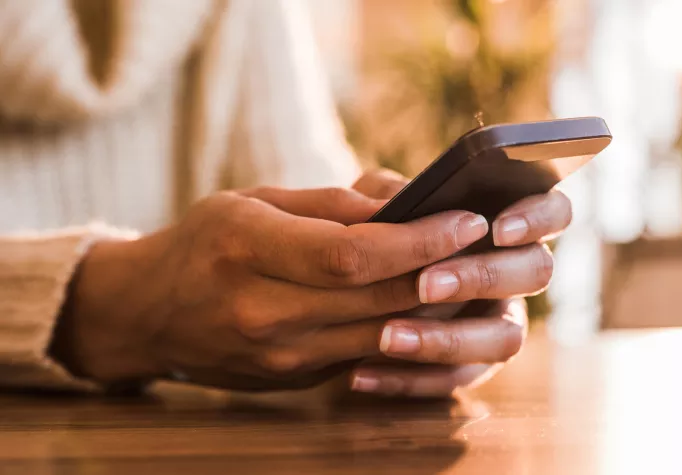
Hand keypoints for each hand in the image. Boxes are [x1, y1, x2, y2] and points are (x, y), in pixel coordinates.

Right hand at [51, 185, 556, 391]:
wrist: (148, 313)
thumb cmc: (202, 242)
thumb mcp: (251, 201)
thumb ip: (328, 204)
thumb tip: (401, 204)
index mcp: (247, 250)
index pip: (353, 254)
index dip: (420, 239)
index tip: (466, 220)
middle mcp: (263, 311)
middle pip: (379, 299)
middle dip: (443, 270)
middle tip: (489, 245)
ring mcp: (280, 356)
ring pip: (382, 334)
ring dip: (437, 307)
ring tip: (475, 273)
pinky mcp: (295, 377)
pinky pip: (365, 353)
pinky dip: (407, 330)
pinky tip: (435, 306)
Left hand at [348, 169, 571, 397]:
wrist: (343, 285)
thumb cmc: (371, 231)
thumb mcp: (372, 203)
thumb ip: (389, 195)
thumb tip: (405, 205)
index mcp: (506, 223)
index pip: (553, 211)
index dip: (537, 218)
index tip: (497, 229)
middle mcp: (515, 273)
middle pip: (536, 272)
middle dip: (481, 277)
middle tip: (426, 283)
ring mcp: (500, 322)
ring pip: (506, 338)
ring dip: (447, 338)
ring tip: (387, 336)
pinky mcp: (472, 366)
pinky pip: (457, 381)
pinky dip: (409, 380)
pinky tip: (361, 374)